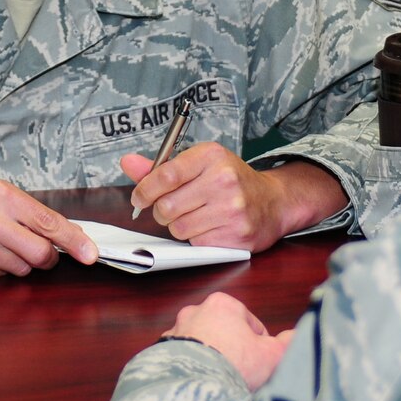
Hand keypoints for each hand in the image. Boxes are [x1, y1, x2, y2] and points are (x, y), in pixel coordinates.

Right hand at [0, 178, 96, 280]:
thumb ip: (29, 211)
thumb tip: (69, 233)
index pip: (48, 222)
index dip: (74, 241)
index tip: (91, 253)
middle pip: (41, 252)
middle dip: (47, 256)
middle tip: (39, 251)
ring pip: (23, 268)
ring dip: (19, 261)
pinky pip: (0, 277)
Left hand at [120, 145, 345, 252]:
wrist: (273, 202)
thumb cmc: (230, 181)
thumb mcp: (200, 164)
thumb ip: (162, 167)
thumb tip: (127, 162)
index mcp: (211, 156)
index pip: (165, 175)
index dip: (144, 190)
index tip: (139, 198)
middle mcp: (223, 180)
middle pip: (166, 206)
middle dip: (162, 212)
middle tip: (172, 209)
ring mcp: (232, 209)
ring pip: (178, 228)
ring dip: (179, 226)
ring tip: (196, 216)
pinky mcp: (236, 235)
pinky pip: (196, 243)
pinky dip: (196, 239)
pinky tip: (210, 227)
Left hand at [163, 291, 294, 389]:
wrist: (193, 388)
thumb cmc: (233, 366)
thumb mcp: (273, 355)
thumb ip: (288, 343)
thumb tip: (295, 336)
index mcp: (223, 304)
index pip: (250, 323)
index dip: (259, 345)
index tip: (259, 362)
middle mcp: (195, 312)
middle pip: (224, 334)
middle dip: (233, 351)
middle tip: (241, 374)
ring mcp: (176, 332)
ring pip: (203, 346)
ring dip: (211, 360)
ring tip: (220, 382)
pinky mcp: (161, 353)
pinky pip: (184, 360)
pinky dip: (192, 370)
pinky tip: (201, 385)